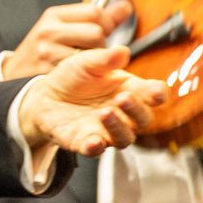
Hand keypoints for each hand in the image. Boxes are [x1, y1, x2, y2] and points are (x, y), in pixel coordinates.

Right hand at [1, 0, 126, 80]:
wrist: (14, 74)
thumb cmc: (43, 51)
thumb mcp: (63, 28)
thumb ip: (98, 19)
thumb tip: (127, 6)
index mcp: (53, 15)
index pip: (94, 11)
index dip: (107, 23)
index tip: (104, 32)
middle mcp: (49, 30)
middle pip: (97, 33)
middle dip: (101, 46)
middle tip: (91, 52)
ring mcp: (48, 51)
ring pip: (92, 55)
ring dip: (94, 63)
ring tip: (81, 64)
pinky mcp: (50, 72)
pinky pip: (82, 74)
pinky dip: (84, 77)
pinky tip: (74, 76)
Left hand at [18, 44, 164, 155]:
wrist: (44, 96)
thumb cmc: (73, 78)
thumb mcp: (85, 62)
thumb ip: (104, 59)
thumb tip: (122, 51)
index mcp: (129, 90)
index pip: (153, 94)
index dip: (158, 94)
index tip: (156, 93)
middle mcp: (123, 114)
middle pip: (143, 119)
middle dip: (136, 109)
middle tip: (123, 98)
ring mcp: (106, 130)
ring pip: (124, 138)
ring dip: (118, 127)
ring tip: (105, 112)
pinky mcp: (85, 142)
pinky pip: (95, 150)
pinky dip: (95, 147)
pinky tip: (93, 141)